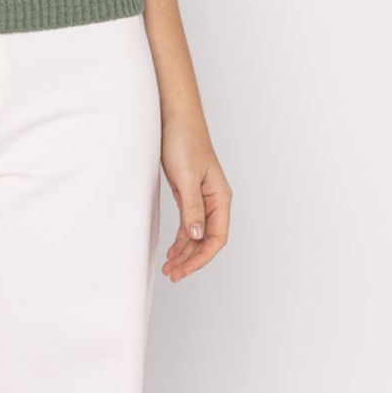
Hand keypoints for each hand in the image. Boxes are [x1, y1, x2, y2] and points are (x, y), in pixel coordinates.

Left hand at [159, 117, 231, 281]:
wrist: (174, 118)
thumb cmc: (184, 141)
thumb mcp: (186, 176)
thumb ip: (192, 207)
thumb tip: (196, 236)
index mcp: (220, 197)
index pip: (217, 237)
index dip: (201, 257)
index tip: (184, 269)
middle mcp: (215, 200)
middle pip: (208, 240)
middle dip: (192, 259)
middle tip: (173, 274)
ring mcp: (202, 198)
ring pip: (197, 234)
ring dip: (185, 252)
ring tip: (170, 268)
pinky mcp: (189, 193)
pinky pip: (189, 224)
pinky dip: (181, 239)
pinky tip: (173, 250)